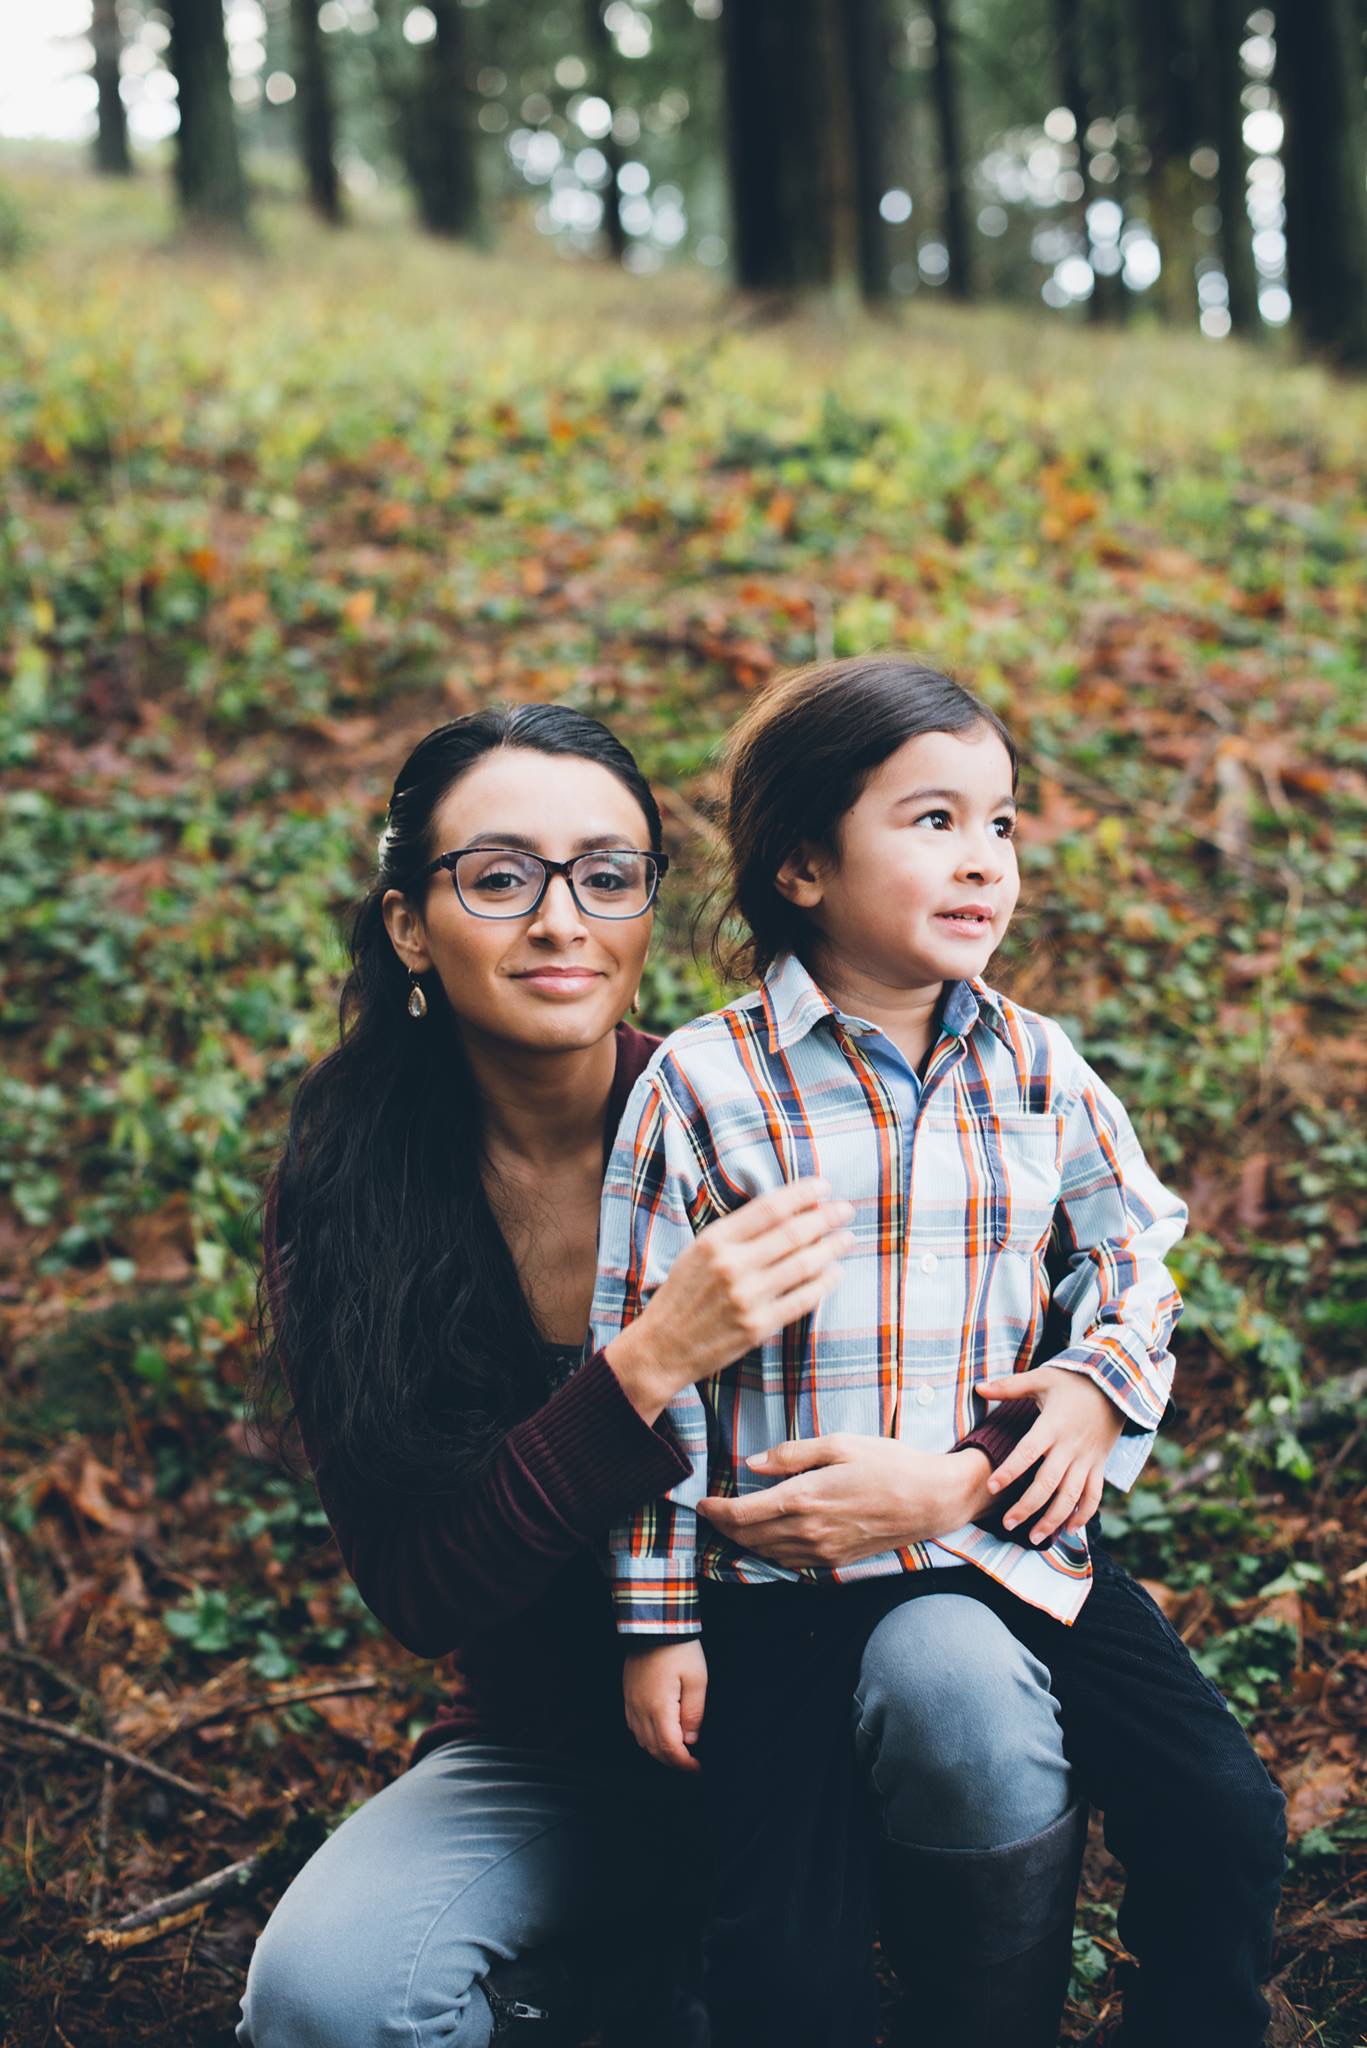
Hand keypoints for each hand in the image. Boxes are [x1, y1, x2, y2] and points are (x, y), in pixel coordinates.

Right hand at [606, 1178, 854, 1417]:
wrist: (663, 1347)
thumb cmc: (683, 1294)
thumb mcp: (699, 1251)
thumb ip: (737, 1232)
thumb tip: (787, 1211)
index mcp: (715, 1240)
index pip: (769, 1208)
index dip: (802, 1193)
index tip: (823, 1186)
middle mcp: (732, 1266)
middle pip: (793, 1233)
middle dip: (826, 1217)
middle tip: (846, 1210)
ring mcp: (747, 1298)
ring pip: (804, 1265)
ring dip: (832, 1248)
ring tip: (848, 1238)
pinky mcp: (758, 1327)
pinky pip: (802, 1300)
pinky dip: (824, 1283)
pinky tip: (835, 1273)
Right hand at [623, 1640, 707, 1771]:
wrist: (654, 1624)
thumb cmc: (679, 1650)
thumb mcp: (697, 1679)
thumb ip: (694, 1713)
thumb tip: (690, 1739)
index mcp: (659, 1708)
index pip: (670, 1748)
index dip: (684, 1764)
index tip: (697, 1769)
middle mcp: (640, 1710)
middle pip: (654, 1749)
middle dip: (672, 1761)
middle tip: (690, 1764)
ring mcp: (631, 1702)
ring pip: (641, 1740)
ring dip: (659, 1751)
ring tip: (678, 1751)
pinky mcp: (628, 1694)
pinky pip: (634, 1727)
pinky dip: (647, 1738)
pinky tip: (659, 1734)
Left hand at [696, 1436, 992, 1568]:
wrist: (931, 1500)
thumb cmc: (888, 1464)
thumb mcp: (839, 1444)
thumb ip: (791, 1454)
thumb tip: (752, 1464)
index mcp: (804, 1498)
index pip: (742, 1514)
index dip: (715, 1511)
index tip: (700, 1503)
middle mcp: (808, 1531)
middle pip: (748, 1539)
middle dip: (722, 1528)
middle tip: (710, 1514)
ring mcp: (822, 1551)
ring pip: (766, 1554)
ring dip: (743, 1542)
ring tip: (731, 1525)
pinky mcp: (835, 1562)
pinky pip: (790, 1563)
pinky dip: (769, 1553)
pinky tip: (767, 1538)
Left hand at [975, 1366, 1125, 1544]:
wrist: (1117, 1386)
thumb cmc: (1073, 1381)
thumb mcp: (1041, 1378)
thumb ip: (1009, 1387)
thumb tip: (978, 1388)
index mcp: (1052, 1426)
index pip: (1028, 1452)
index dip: (1011, 1470)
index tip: (992, 1487)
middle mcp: (1070, 1447)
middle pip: (1048, 1483)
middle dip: (1027, 1507)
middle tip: (1008, 1523)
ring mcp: (1087, 1459)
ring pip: (1071, 1497)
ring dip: (1053, 1519)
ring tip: (1034, 1537)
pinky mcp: (1099, 1466)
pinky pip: (1093, 1496)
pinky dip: (1083, 1515)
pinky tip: (1068, 1529)